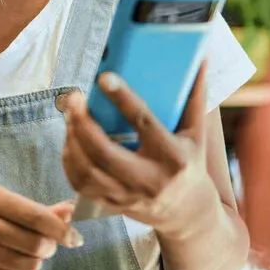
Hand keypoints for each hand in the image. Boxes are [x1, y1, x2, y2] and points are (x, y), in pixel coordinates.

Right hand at [0, 184, 83, 269]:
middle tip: (47, 244)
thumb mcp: (1, 200)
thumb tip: (71, 213)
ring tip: (28, 252)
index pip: (36, 217)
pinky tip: (13, 263)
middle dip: (50, 247)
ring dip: (37, 261)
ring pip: (28, 265)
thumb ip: (37, 208)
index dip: (62, 230)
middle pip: (35, 245)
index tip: (75, 237)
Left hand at [61, 63, 215, 235]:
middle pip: (104, 152)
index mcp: (173, 157)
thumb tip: (199, 57)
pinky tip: (70, 140)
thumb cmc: (190, 162)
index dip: (122, 99)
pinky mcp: (112, 205)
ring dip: (72, 141)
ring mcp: (128, 196)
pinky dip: (69, 160)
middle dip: (83, 123)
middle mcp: (150, 180)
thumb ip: (195, 96)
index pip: (144, 123)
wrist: (187, 212)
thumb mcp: (197, 133)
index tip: (103, 77)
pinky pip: (80, 185)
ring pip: (87, 171)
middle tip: (74, 98)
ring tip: (70, 116)